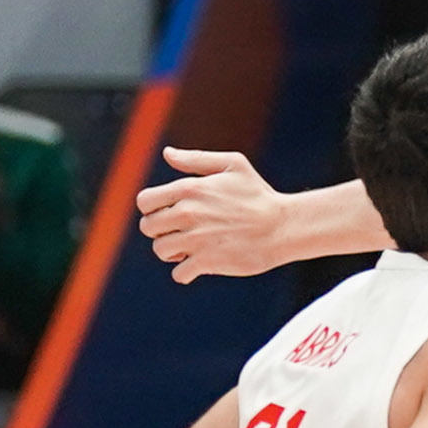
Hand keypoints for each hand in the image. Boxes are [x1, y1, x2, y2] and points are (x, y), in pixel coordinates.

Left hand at [138, 147, 299, 282]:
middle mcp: (189, 213)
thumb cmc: (259, 195)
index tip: (169, 214)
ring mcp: (197, 239)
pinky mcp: (208, 261)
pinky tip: (200, 265)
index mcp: (190, 189)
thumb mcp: (233, 165)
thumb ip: (196, 159)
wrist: (283, 226)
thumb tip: (167, 154)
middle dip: (161, 231)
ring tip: (189, 249)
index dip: (152, 209)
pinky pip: (179, 273)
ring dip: (172, 252)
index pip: (144, 201)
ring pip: (161, 250)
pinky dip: (186, 272)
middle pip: (148, 227)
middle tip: (180, 233)